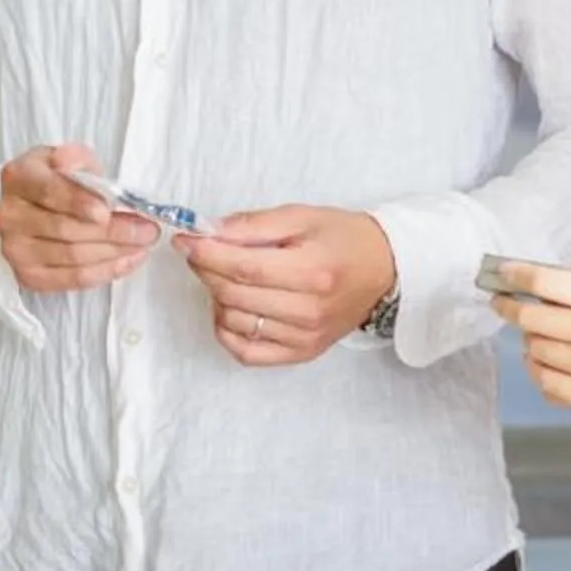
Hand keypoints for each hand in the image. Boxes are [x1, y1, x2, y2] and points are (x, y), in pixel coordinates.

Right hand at [0, 143, 157, 293]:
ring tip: (142, 244)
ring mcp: (15, 249)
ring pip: (72, 257)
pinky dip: (104, 272)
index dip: (78, 202)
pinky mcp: (27, 276)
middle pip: (65, 229)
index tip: (107, 210)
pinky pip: (72, 280)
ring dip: (114, 253)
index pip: (49, 192)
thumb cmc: (54, 179)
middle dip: (113, 231)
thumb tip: (70, 163)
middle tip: (147, 229)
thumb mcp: (65, 157)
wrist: (28, 206)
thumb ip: (74, 157)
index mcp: (17, 178)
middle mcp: (9, 216)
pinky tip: (127, 261)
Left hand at [180, 207, 395, 367]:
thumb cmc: (344, 239)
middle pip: (234, 295)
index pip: (243, 268)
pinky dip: (228, 331)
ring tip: (229, 277)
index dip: (206, 254)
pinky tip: (232, 309)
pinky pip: (246, 353)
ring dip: (217, 297)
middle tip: (204, 252)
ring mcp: (305, 337)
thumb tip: (209, 232)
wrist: (384, 270)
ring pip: (234, 322)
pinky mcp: (301, 353)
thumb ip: (253, 225)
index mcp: (312, 271)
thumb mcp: (302, 217)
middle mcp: (309, 310)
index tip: (186, 241)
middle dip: (207, 270)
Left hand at [496, 261, 570, 433]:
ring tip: (537, 336)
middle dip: (512, 309)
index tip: (499, 274)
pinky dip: (541, 373)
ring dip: (531, 342)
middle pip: (529, 318)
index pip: (542, 281)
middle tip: (505, 304)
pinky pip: (548, 385)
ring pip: (535, 352)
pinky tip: (546, 365)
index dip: (513, 275)